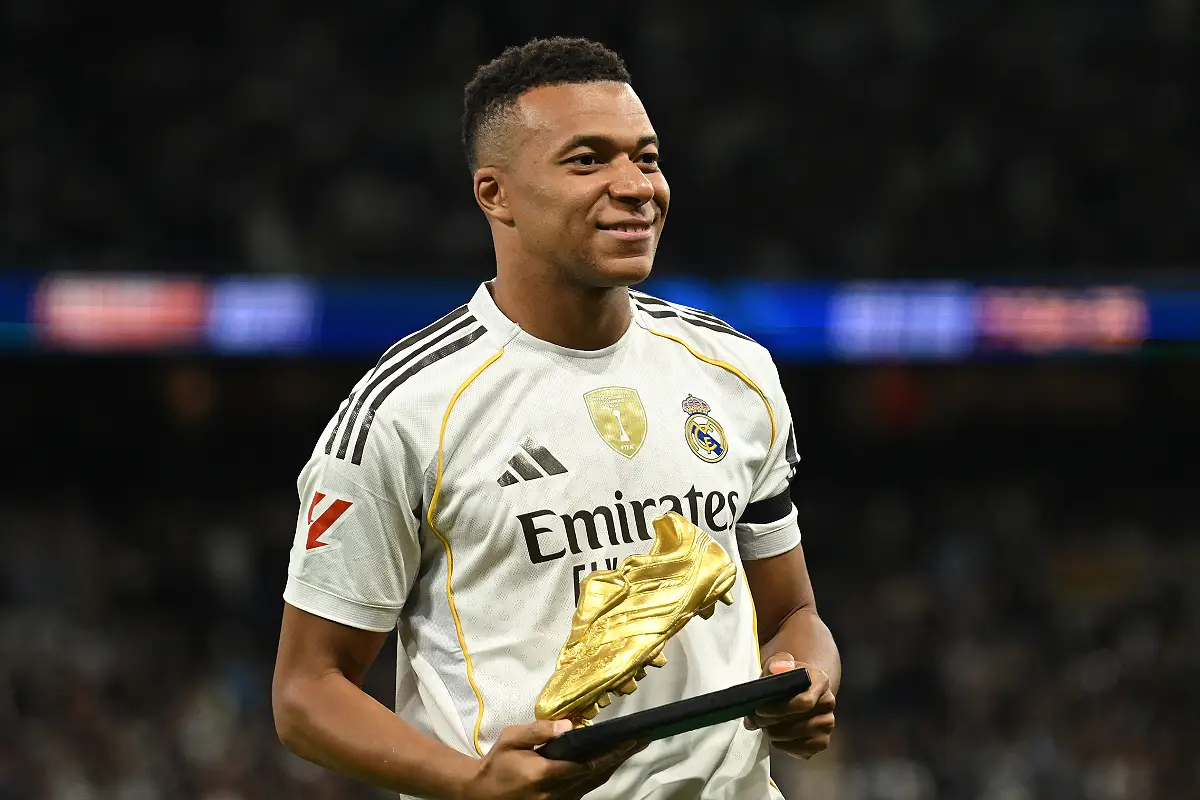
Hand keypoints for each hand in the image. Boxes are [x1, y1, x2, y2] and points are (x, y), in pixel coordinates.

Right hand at [458, 719, 643, 799]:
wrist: (480, 794)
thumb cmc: (496, 763)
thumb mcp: (511, 739)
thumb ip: (539, 730)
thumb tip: (568, 725)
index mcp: (542, 775)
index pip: (583, 764)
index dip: (608, 752)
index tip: (627, 738)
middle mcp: (554, 793)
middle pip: (595, 775)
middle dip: (619, 756)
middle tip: (641, 739)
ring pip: (593, 785)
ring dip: (613, 765)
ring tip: (632, 747)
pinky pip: (584, 790)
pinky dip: (600, 775)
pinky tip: (611, 761)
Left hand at [744, 653, 835, 758]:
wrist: (792, 690)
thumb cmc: (784, 678)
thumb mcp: (777, 665)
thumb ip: (777, 664)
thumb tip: (778, 669)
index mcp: (820, 680)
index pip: (804, 702)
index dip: (780, 709)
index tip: (759, 709)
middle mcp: (828, 702)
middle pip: (803, 722)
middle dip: (774, 724)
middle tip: (756, 721)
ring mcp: (827, 723)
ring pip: (803, 738)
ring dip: (779, 736)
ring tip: (765, 729)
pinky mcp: (822, 741)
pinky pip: (806, 752)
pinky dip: (787, 748)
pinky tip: (776, 740)